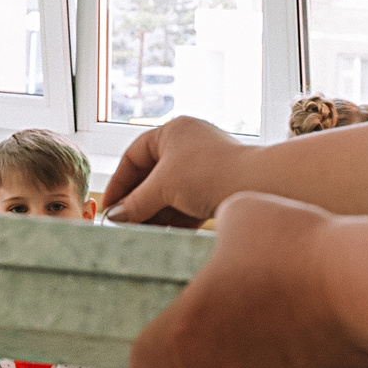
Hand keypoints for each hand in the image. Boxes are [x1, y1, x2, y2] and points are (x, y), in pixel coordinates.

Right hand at [103, 116, 251, 228]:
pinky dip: (175, 219)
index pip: (134, 155)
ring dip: (154, 214)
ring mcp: (205, 167)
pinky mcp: (217, 189)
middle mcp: (189, 145)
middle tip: (122, 225)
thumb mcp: (163, 188)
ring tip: (139, 234)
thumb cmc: (209, 174)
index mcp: (173, 131)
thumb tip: (115, 217)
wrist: (259, 185)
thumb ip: (135, 203)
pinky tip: (162, 236)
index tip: (108, 206)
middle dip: (137, 202)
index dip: (119, 182)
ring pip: (171, 193)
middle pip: (152, 176)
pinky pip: (188, 204)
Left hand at [126, 192, 367, 367]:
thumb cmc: (301, 245)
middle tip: (198, 361)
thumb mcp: (241, 216)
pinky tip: (293, 354)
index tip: (163, 344)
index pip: (141, 364)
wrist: (362, 284)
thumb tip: (224, 243)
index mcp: (185, 328)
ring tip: (253, 350)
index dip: (149, 355)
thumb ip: (218, 241)